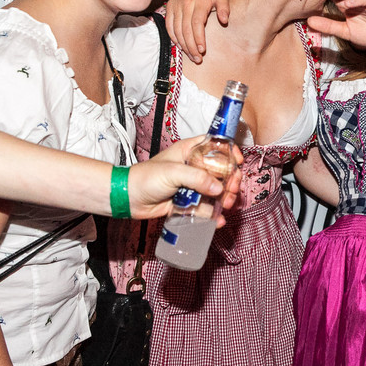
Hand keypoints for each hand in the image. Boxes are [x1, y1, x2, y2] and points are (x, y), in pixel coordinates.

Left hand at [126, 138, 243, 223]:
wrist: (127, 198)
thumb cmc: (145, 178)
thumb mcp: (173, 172)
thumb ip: (197, 178)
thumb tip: (219, 188)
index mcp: (189, 151)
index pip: (215, 146)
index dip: (229, 152)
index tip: (238, 162)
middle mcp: (193, 167)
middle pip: (221, 170)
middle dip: (230, 180)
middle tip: (232, 190)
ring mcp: (191, 185)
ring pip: (215, 190)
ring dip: (224, 198)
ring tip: (226, 205)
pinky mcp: (187, 202)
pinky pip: (204, 207)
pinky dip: (212, 213)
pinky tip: (217, 220)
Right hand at [164, 0, 230, 63]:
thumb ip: (225, 7)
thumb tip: (224, 21)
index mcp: (199, 2)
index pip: (197, 23)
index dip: (199, 38)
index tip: (203, 50)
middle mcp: (185, 4)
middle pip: (186, 30)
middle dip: (191, 47)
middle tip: (198, 59)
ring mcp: (175, 6)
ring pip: (177, 30)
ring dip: (183, 46)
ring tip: (192, 56)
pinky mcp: (169, 8)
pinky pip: (169, 27)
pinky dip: (174, 38)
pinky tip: (181, 46)